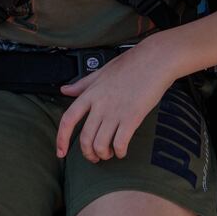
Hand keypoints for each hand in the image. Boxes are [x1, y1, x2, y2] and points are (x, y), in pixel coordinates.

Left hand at [56, 42, 175, 161]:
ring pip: (100, 144)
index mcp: (91, 93)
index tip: (61, 152)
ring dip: (103, 154)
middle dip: (88, 154)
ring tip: (109, 153)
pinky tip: (122, 151)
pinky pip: (120, 143)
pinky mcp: (132, 117)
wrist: (155, 59)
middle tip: (94, 157)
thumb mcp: (102, 72)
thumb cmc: (131, 64)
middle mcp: (100, 104)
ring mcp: (116, 111)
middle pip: (85, 138)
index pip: (68, 119)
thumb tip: (64, 90)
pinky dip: (119, 151)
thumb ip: (82, 84)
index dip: (61, 139)